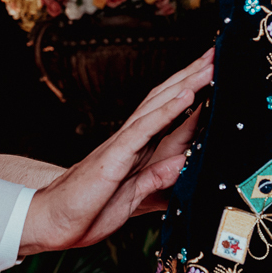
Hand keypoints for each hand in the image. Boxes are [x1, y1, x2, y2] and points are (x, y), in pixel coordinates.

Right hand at [18, 47, 214, 254]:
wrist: (53, 221)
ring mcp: (123, 146)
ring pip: (159, 104)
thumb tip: (184, 164)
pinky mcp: (115, 158)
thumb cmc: (89, 210)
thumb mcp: (135, 199)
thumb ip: (158, 181)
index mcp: (138, 150)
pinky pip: (145, 129)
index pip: (170, 113)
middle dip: (193, 74)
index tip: (215, 72)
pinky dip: (167, 110)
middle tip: (218, 51)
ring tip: (210, 64)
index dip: (193, 92)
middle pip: (166, 98)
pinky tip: (187, 95)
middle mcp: (132, 141)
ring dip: (187, 82)